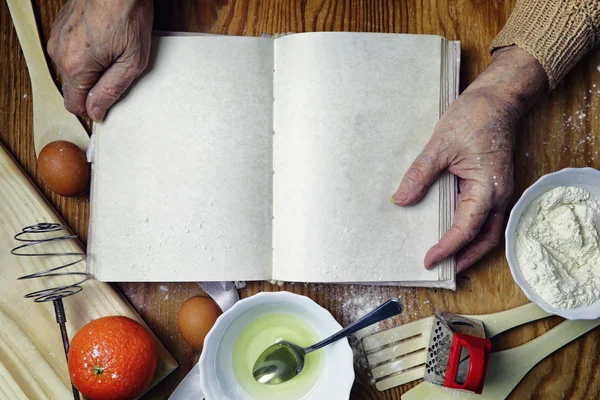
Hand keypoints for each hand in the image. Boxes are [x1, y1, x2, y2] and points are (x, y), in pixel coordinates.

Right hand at [47, 0, 152, 120]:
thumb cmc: (129, 15)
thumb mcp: (132, 62)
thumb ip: (111, 90)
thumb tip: (96, 111)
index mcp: (76, 65)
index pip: (74, 104)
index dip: (92, 107)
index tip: (107, 102)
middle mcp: (59, 52)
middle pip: (73, 87)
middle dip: (94, 85)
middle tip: (117, 68)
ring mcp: (57, 38)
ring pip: (72, 70)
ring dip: (91, 68)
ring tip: (112, 50)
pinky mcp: (60, 27)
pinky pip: (70, 52)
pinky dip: (86, 53)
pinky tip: (103, 41)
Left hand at [392, 46, 547, 272]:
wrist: (496, 100)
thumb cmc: (474, 118)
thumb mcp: (440, 146)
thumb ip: (420, 175)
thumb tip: (401, 200)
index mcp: (488, 188)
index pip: (467, 229)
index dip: (448, 248)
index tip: (429, 260)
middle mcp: (498, 194)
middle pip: (485, 238)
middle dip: (465, 257)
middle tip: (442, 269)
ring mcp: (496, 190)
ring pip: (487, 229)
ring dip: (469, 246)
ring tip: (447, 257)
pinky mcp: (490, 184)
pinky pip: (482, 214)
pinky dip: (469, 228)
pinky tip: (451, 229)